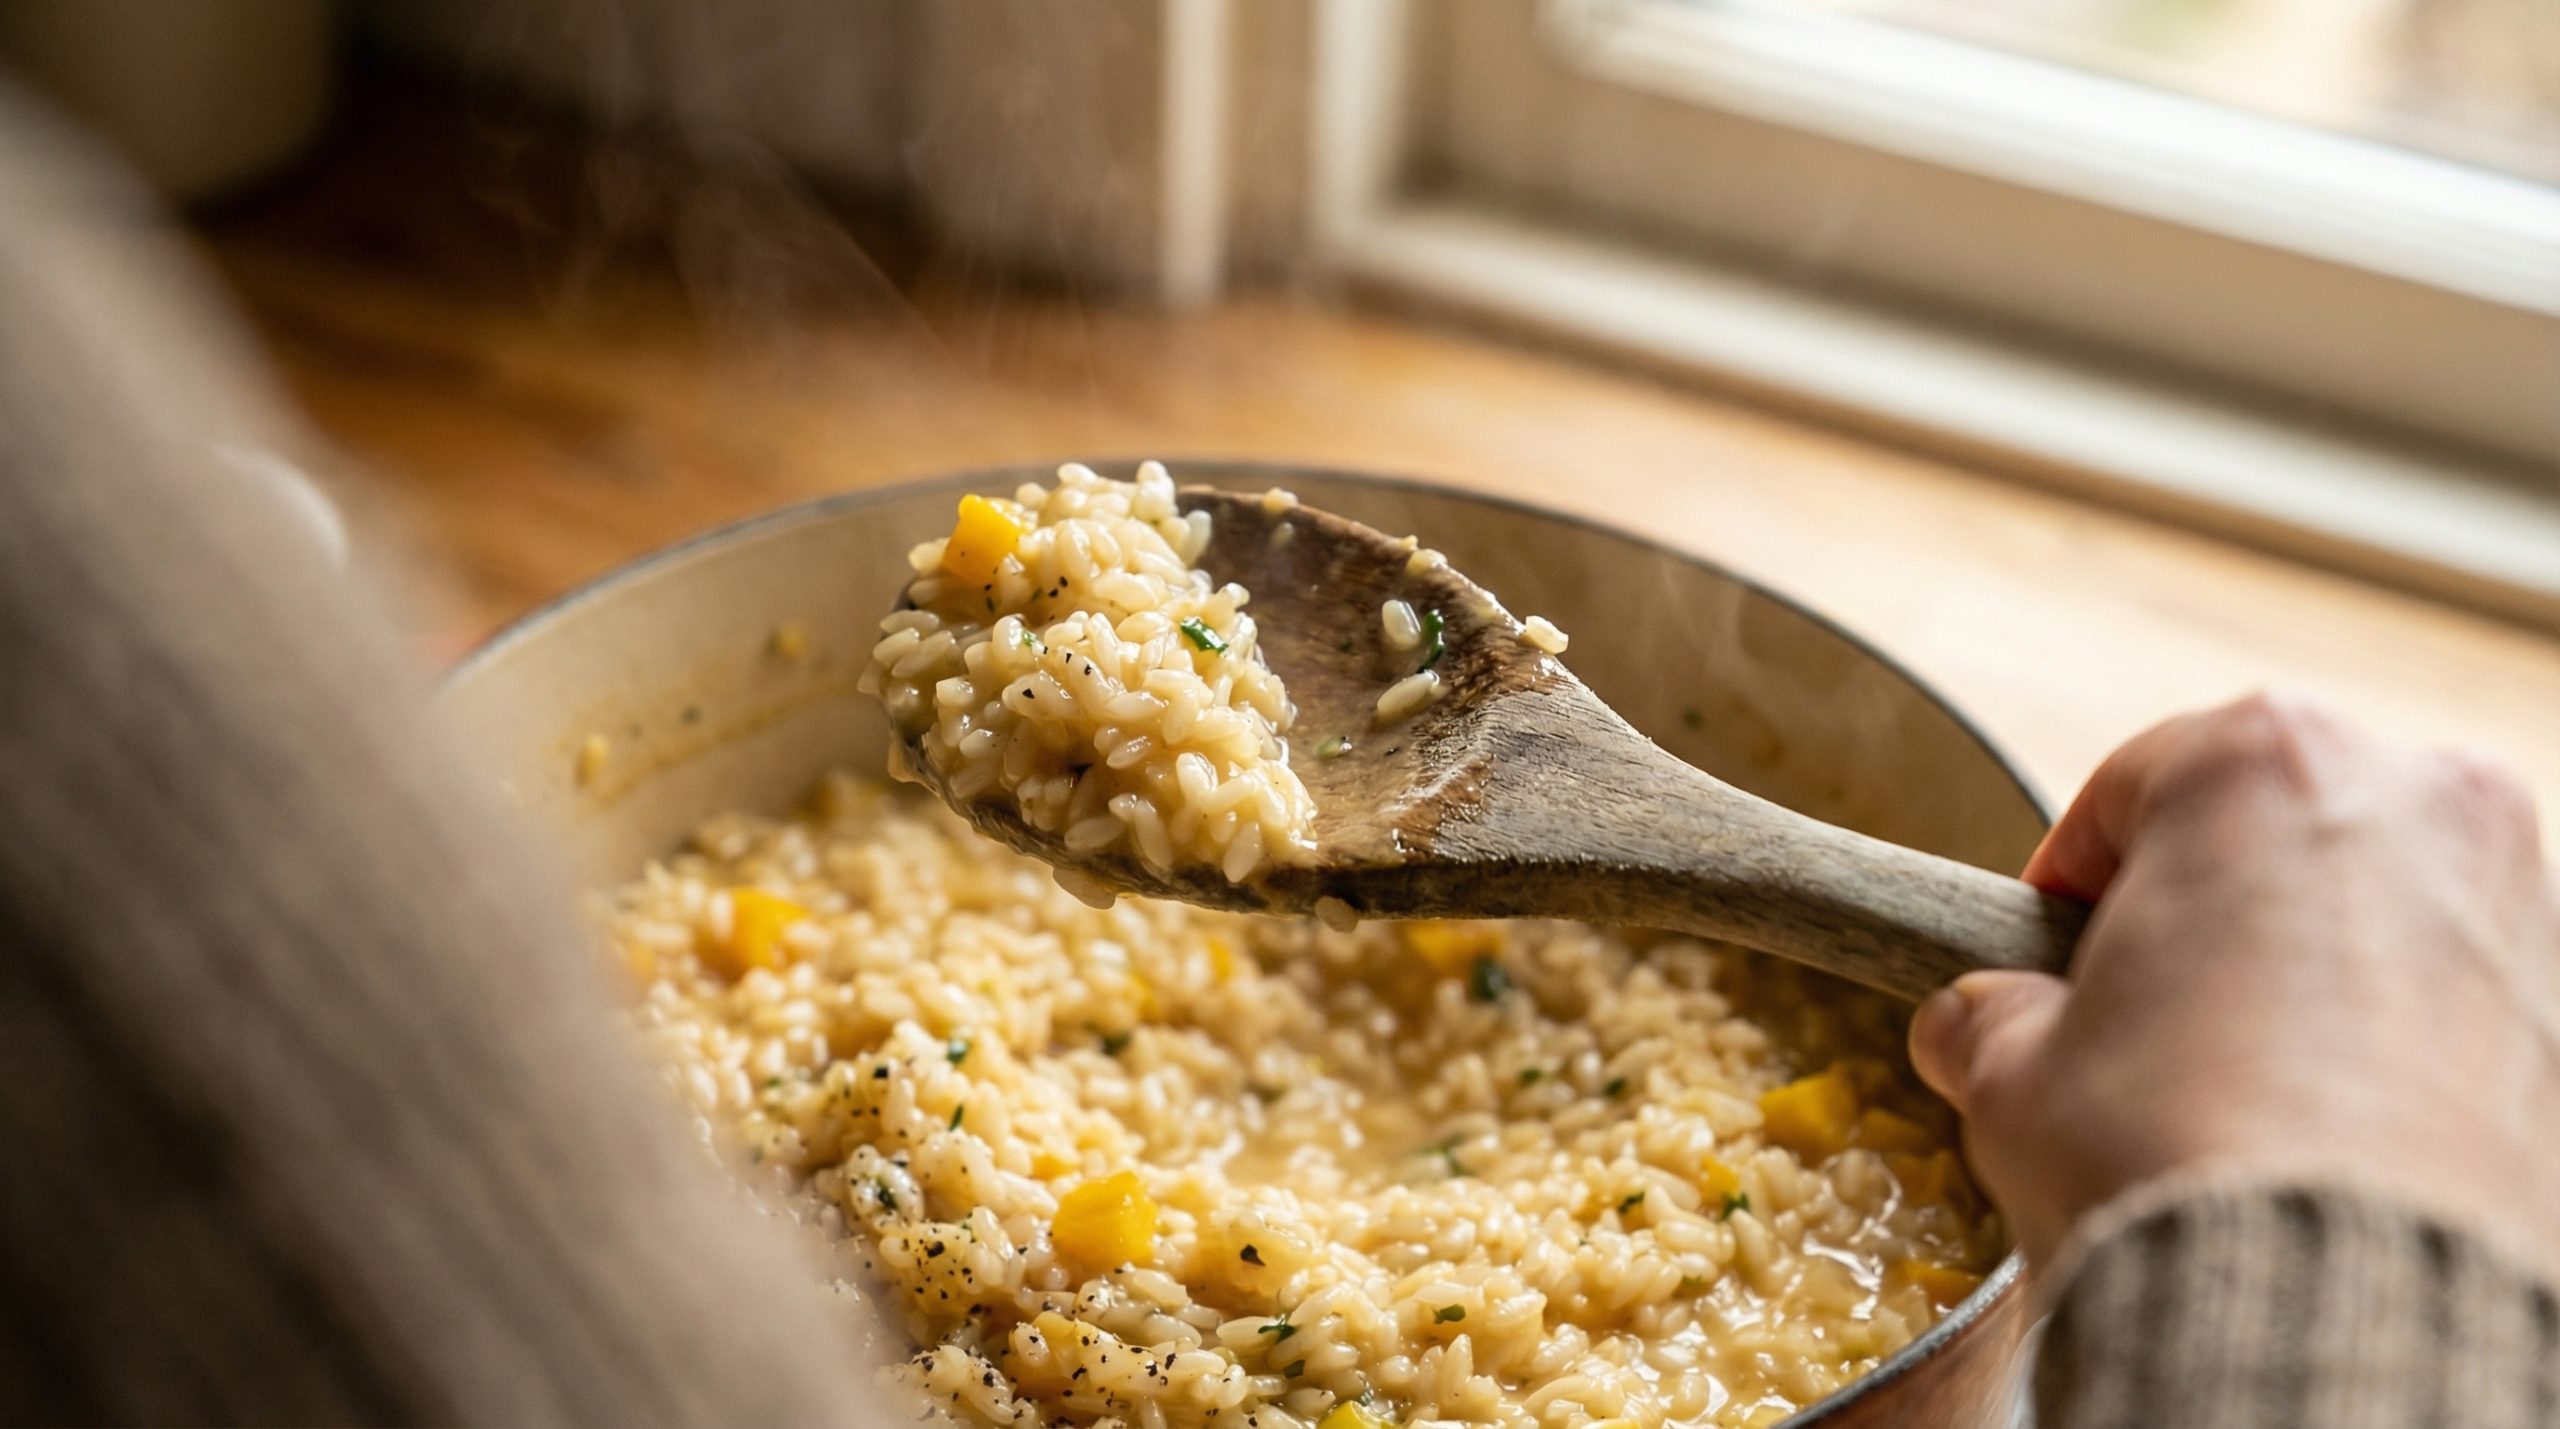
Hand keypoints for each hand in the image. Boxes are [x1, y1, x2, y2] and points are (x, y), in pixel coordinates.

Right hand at [1909, 693, 2559, 1276]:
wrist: (2340, 1318)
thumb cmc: (2169, 1156)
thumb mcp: (2012, 1075)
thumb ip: (1992, 1019)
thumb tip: (1980, 1025)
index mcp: (2258, 760)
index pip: (2127, 788)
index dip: (2066, 883)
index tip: (2044, 958)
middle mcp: (2413, 792)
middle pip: (2265, 830)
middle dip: (2202, 916)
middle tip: (2141, 1025)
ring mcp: (2515, 897)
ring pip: (2373, 903)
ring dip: (2303, 971)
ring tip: (2239, 1089)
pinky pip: (2453, 992)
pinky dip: (2395, 1037)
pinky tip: (2331, 1126)